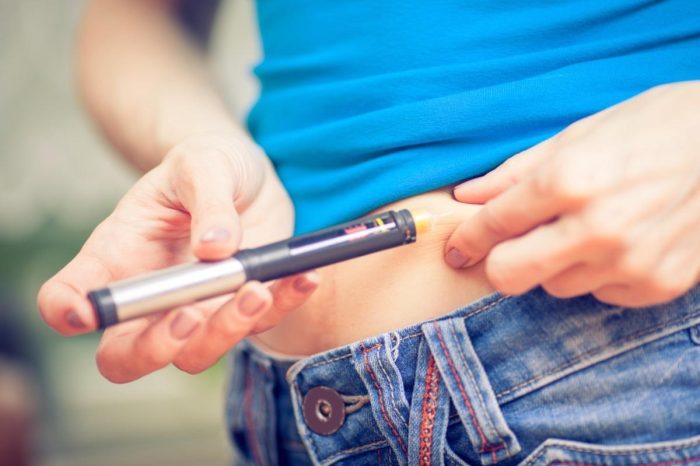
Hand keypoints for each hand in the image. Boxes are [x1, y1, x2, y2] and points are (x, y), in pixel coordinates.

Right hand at [37, 132, 318, 381]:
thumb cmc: (205, 164)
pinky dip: (283, 306)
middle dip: (156, 349)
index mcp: (117, 258)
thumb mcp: (201, 163)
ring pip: (197, 354)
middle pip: (130, 354)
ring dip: (227, 331)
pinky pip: (259, 324)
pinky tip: (303, 277)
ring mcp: (196, 309)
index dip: (68, 312)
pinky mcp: (242, 307)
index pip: (67, 298)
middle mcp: (150, 297)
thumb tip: (216, 248)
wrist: (244, 172)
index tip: (86, 311)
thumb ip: (207, 200)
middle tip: (187, 316)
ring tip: (257, 287)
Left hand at [445, 82, 699, 306]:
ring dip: (555, 264)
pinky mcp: (658, 285)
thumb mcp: (577, 135)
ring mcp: (630, 262)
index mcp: (569, 180)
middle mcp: (596, 228)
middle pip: (510, 276)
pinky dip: (597, 273)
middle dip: (499, 263)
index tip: (458, 249)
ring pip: (555, 287)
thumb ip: (515, 172)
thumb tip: (467, 196)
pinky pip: (599, 293)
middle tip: (506, 248)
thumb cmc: (653, 127)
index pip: (493, 226)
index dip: (467, 239)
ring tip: (585, 228)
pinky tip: (619, 242)